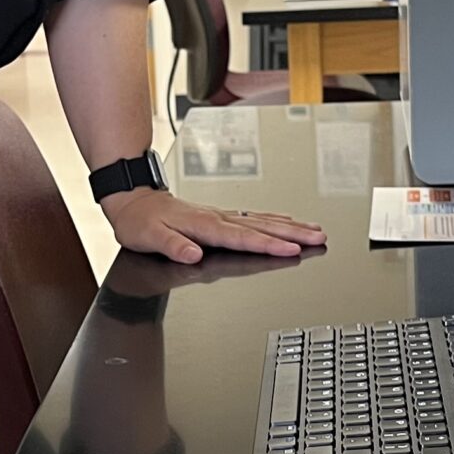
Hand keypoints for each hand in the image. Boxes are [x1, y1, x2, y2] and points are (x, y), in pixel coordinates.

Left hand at [103, 188, 323, 264]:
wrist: (134, 199)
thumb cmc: (140, 222)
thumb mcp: (149, 237)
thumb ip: (174, 245)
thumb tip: (193, 254)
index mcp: (204, 226)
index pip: (243, 237)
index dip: (269, 245)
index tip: (292, 250)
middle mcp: (217, 218)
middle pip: (262, 227)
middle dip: (293, 234)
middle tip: (319, 238)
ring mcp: (221, 215)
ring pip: (263, 221)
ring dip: (290, 226)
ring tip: (314, 231)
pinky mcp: (220, 216)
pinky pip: (254, 217)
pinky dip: (274, 220)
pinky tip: (286, 223)